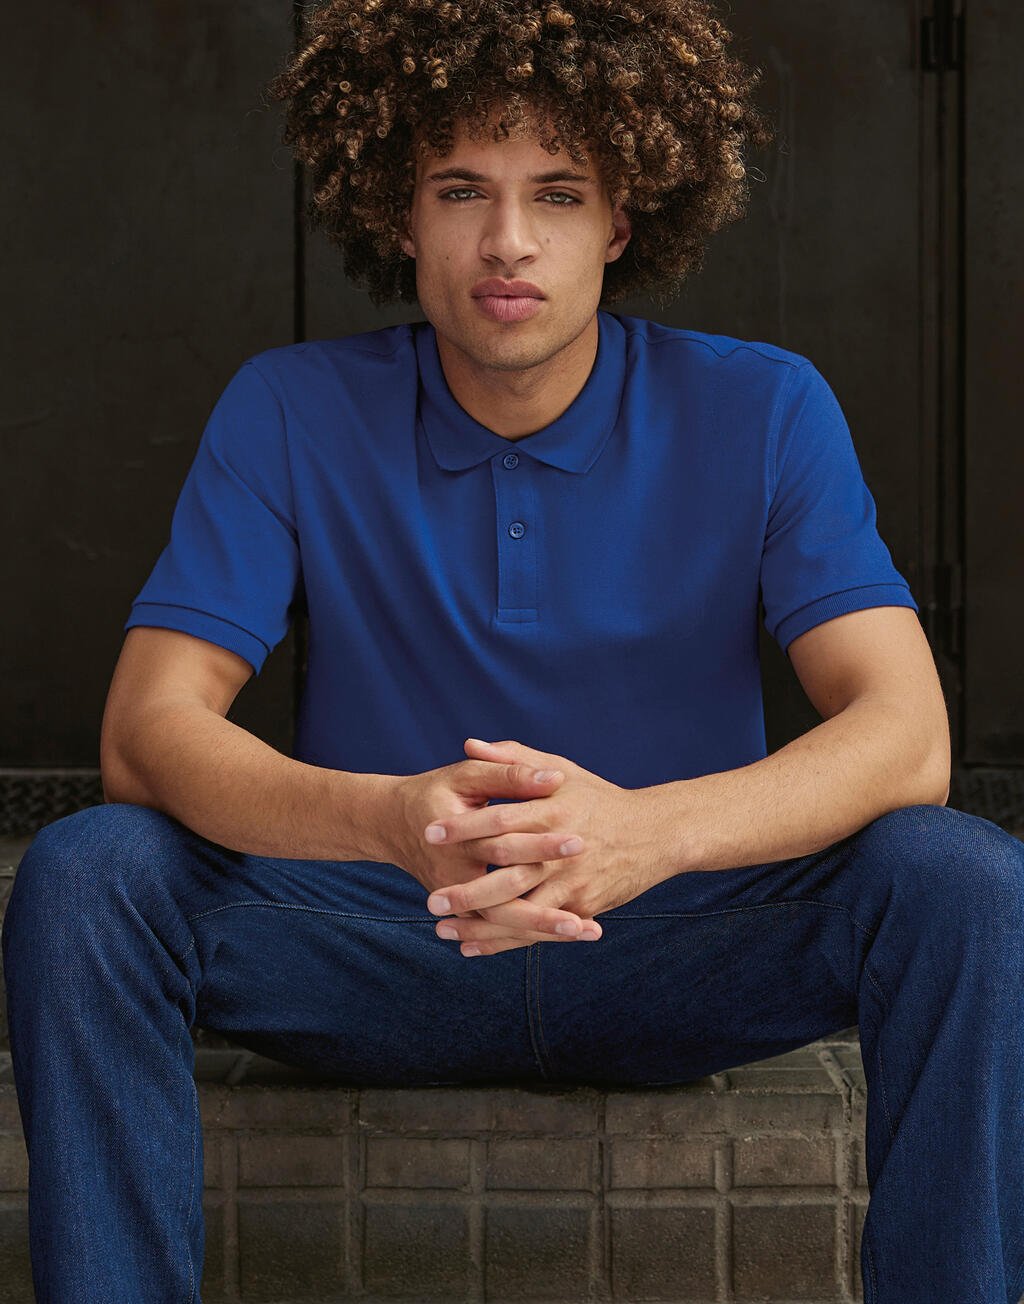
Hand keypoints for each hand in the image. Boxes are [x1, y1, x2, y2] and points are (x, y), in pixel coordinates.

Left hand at [422, 738, 665, 955]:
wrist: (655, 834)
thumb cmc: (599, 798)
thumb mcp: (561, 769)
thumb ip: (514, 759)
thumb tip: (470, 744)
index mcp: (552, 811)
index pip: (501, 819)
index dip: (465, 826)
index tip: (430, 832)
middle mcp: (560, 851)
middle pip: (507, 873)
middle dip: (467, 890)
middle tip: (430, 899)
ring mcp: (571, 883)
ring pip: (520, 910)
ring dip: (480, 925)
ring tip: (441, 929)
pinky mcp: (581, 908)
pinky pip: (537, 930)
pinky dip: (504, 942)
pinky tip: (472, 948)